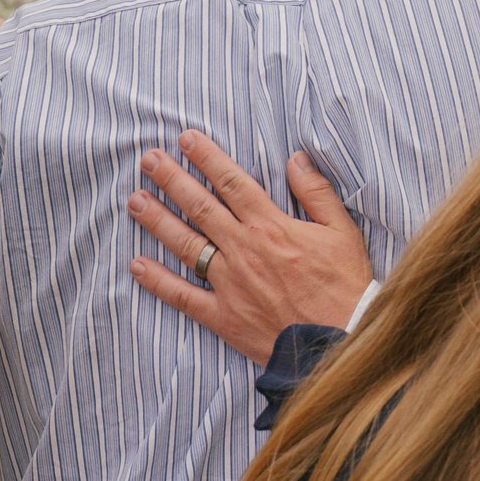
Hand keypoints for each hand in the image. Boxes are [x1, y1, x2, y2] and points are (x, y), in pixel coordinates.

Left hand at [127, 131, 372, 365]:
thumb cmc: (344, 286)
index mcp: (271, 226)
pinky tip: (137, 265)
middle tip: (148, 160)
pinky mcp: (223, 317)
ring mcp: (230, 284)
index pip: (232, 183)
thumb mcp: (342, 232)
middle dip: (171, 180)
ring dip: (157, 221)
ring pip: (185, 244)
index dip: (207, 158)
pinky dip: (158, 281)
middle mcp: (244, 250)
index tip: (185, 139)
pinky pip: (183, 296)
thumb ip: (316, 193)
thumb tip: (295, 158)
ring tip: (135, 201)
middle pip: (200, 207)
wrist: (341, 341)